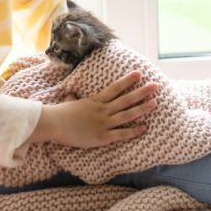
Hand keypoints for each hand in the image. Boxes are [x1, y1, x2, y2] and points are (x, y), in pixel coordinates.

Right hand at [29, 70, 157, 147]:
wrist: (55, 124)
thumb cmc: (60, 114)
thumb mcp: (69, 103)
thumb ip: (74, 100)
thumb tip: (72, 96)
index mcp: (96, 100)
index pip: (115, 88)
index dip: (128, 80)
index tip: (139, 73)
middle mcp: (103, 110)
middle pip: (126, 99)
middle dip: (142, 92)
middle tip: (155, 85)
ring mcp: (104, 123)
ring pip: (127, 115)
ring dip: (142, 108)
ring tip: (155, 103)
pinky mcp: (103, 137)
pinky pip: (122, 134)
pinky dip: (134, 131)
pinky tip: (145, 127)